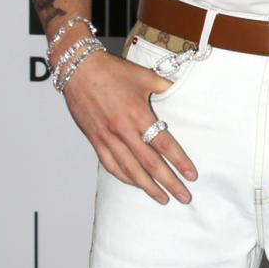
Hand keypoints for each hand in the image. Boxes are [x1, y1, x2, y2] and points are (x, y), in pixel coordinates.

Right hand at [61, 51, 196, 203]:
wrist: (77, 69)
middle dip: (168, 182)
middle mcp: (123, 130)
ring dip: (148, 187)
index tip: (190, 175)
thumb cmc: (110, 71)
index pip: (163, 144)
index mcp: (138, 114)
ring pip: (130, 170)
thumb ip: (164, 86)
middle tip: (183, 196)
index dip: (179, 162)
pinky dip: (125, 177)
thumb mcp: (143, 76)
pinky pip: (111, 165)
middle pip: (150, 164)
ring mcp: (107, 138)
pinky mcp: (95, 141)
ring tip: (162, 198)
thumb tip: (180, 90)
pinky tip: (136, 184)